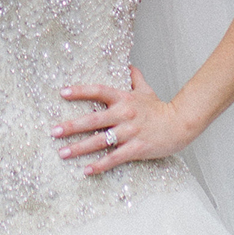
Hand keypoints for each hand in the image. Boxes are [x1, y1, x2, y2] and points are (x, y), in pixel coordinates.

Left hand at [50, 65, 195, 175]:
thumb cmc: (160, 108)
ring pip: (100, 141)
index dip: (80, 91)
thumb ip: (135, 77)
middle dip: (71, 126)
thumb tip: (127, 63)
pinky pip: (114, 158)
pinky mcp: (136, 149)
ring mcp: (129, 133)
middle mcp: (124, 114)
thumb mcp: (146, 90)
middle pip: (93, 120)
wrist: (180, 124)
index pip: (98, 91)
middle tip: (53, 132)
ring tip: (62, 153)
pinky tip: (85, 170)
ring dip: (79, 148)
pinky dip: (99, 165)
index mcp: (124, 99)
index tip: (62, 93)